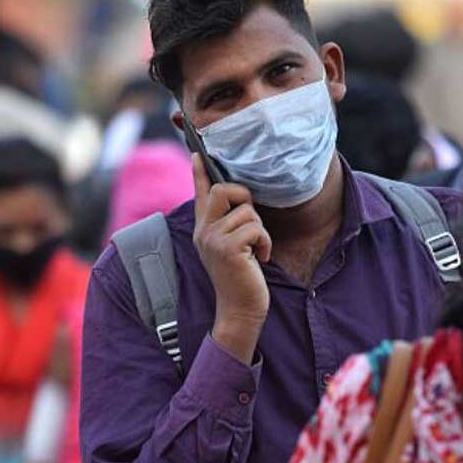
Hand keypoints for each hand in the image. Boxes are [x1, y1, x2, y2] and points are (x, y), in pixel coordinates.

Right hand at [192, 154, 271, 364]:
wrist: (239, 310)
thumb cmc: (240, 277)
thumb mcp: (229, 247)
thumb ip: (228, 224)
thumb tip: (238, 200)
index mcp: (203, 228)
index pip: (200, 192)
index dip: (200, 171)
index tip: (197, 152)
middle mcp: (203, 231)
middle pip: (224, 190)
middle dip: (245, 198)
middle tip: (251, 221)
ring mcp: (212, 239)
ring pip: (247, 212)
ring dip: (260, 230)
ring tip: (256, 250)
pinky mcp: (227, 248)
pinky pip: (255, 228)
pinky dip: (265, 242)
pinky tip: (260, 259)